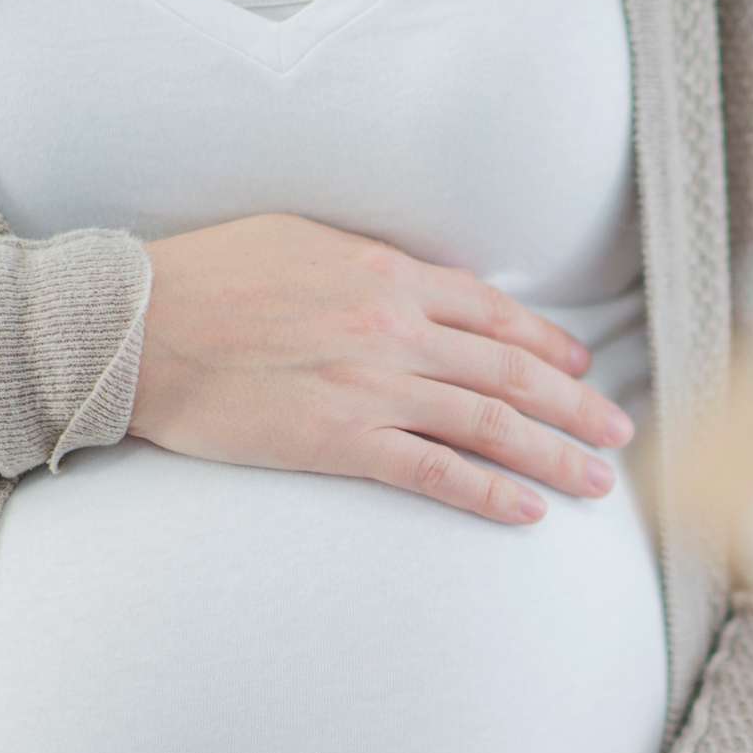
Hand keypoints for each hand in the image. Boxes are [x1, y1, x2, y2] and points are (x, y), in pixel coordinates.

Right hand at [131, 213, 635, 523]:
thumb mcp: (300, 240)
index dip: (547, 344)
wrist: (134, 327)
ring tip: (596, 484)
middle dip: (575, 406)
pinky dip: (487, 492)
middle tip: (617, 435)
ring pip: (489, 423)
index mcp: (386, 274)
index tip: (581, 369)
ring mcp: (371, 387)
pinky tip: (526, 511)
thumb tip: (419, 284)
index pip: (492, 312)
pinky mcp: (339, 441)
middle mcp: (393, 329)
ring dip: (553, 456)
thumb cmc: (207, 277)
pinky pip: (433, 472)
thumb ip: (369, 265)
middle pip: (511, 371)